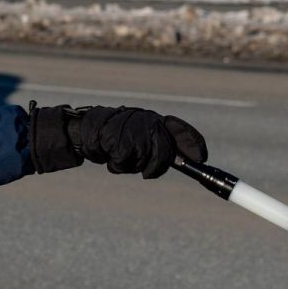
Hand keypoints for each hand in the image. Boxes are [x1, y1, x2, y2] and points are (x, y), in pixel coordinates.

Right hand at [29, 103, 204, 177]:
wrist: (86, 129)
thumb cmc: (115, 135)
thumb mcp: (140, 137)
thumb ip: (162, 144)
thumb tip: (189, 160)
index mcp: (154, 119)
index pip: (180, 129)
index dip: (193, 144)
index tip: (201, 159)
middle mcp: (147, 121)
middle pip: (164, 155)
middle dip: (155, 167)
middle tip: (144, 169)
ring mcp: (134, 131)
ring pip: (145, 163)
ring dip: (131, 165)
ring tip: (119, 154)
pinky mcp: (119, 141)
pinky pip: (126, 164)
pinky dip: (118, 164)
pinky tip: (109, 153)